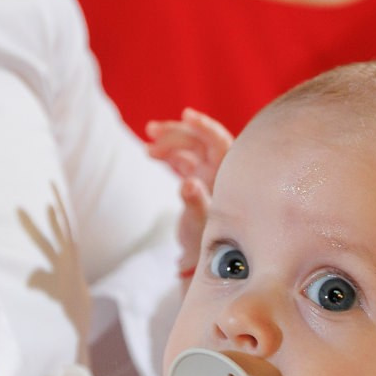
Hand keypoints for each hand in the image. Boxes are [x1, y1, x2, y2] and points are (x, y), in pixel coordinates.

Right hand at [144, 109, 231, 276]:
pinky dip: (166, 153)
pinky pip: (181, 158)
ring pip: (188, 147)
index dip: (204, 126)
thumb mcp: (200, 224)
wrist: (203, 261)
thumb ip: (195, 203)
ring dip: (168, 141)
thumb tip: (188, 184)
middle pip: (199, 140)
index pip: (219, 141)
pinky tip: (150, 152)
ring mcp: (207, 174)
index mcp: (228, 175)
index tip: (186, 115)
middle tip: (151, 132)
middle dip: (176, 133)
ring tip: (147, 145)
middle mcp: (219, 171)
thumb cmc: (207, 243)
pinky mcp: (195, 180)